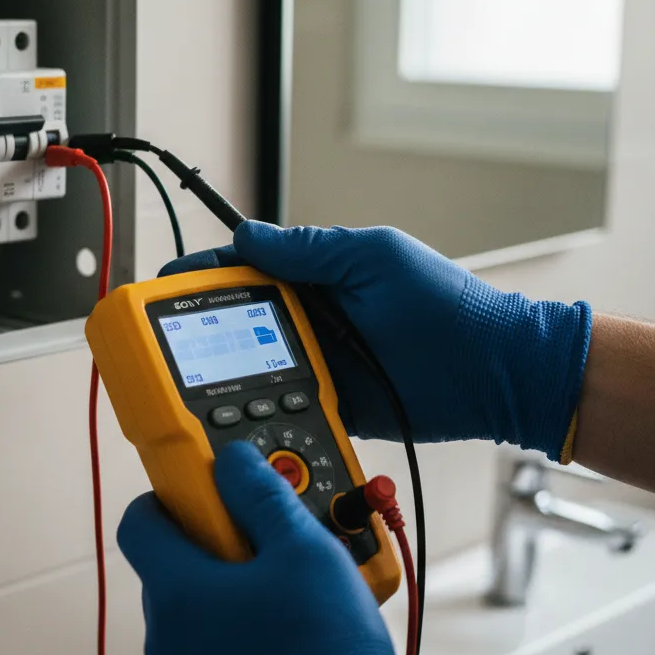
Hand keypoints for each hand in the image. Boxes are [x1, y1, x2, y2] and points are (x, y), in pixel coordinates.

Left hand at [118, 441, 431, 654]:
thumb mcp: (303, 548)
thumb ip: (260, 493)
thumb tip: (233, 462)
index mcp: (177, 591)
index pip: (140, 521)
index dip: (171, 495)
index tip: (206, 489)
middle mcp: (167, 639)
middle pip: (171, 568)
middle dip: (214, 546)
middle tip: (267, 545)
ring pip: (193, 616)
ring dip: (228, 596)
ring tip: (288, 598)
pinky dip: (236, 641)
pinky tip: (285, 642)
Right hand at [161, 221, 590, 460]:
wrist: (494, 374)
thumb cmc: (445, 306)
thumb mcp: (374, 258)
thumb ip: (310, 249)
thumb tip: (246, 237)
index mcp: (317, 274)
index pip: (244, 268)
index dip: (201, 276)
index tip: (163, 288)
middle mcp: (311, 316)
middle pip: (237, 320)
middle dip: (199, 330)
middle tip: (160, 348)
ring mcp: (318, 360)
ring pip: (251, 364)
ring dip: (222, 374)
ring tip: (183, 387)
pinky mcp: (328, 401)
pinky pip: (280, 401)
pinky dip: (255, 408)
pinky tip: (228, 417)